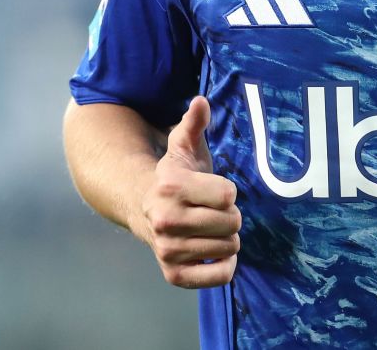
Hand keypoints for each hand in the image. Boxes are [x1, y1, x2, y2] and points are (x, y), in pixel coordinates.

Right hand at [140, 96, 241, 287]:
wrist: (144, 209)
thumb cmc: (175, 176)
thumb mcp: (183, 145)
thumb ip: (194, 123)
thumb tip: (201, 101)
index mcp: (172, 187)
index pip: (229, 195)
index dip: (228, 191)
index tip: (214, 190)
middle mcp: (167, 220)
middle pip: (232, 222)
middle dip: (230, 215)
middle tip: (212, 211)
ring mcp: (168, 250)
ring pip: (229, 247)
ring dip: (227, 239)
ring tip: (209, 229)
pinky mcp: (174, 274)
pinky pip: (220, 276)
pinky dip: (224, 267)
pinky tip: (213, 253)